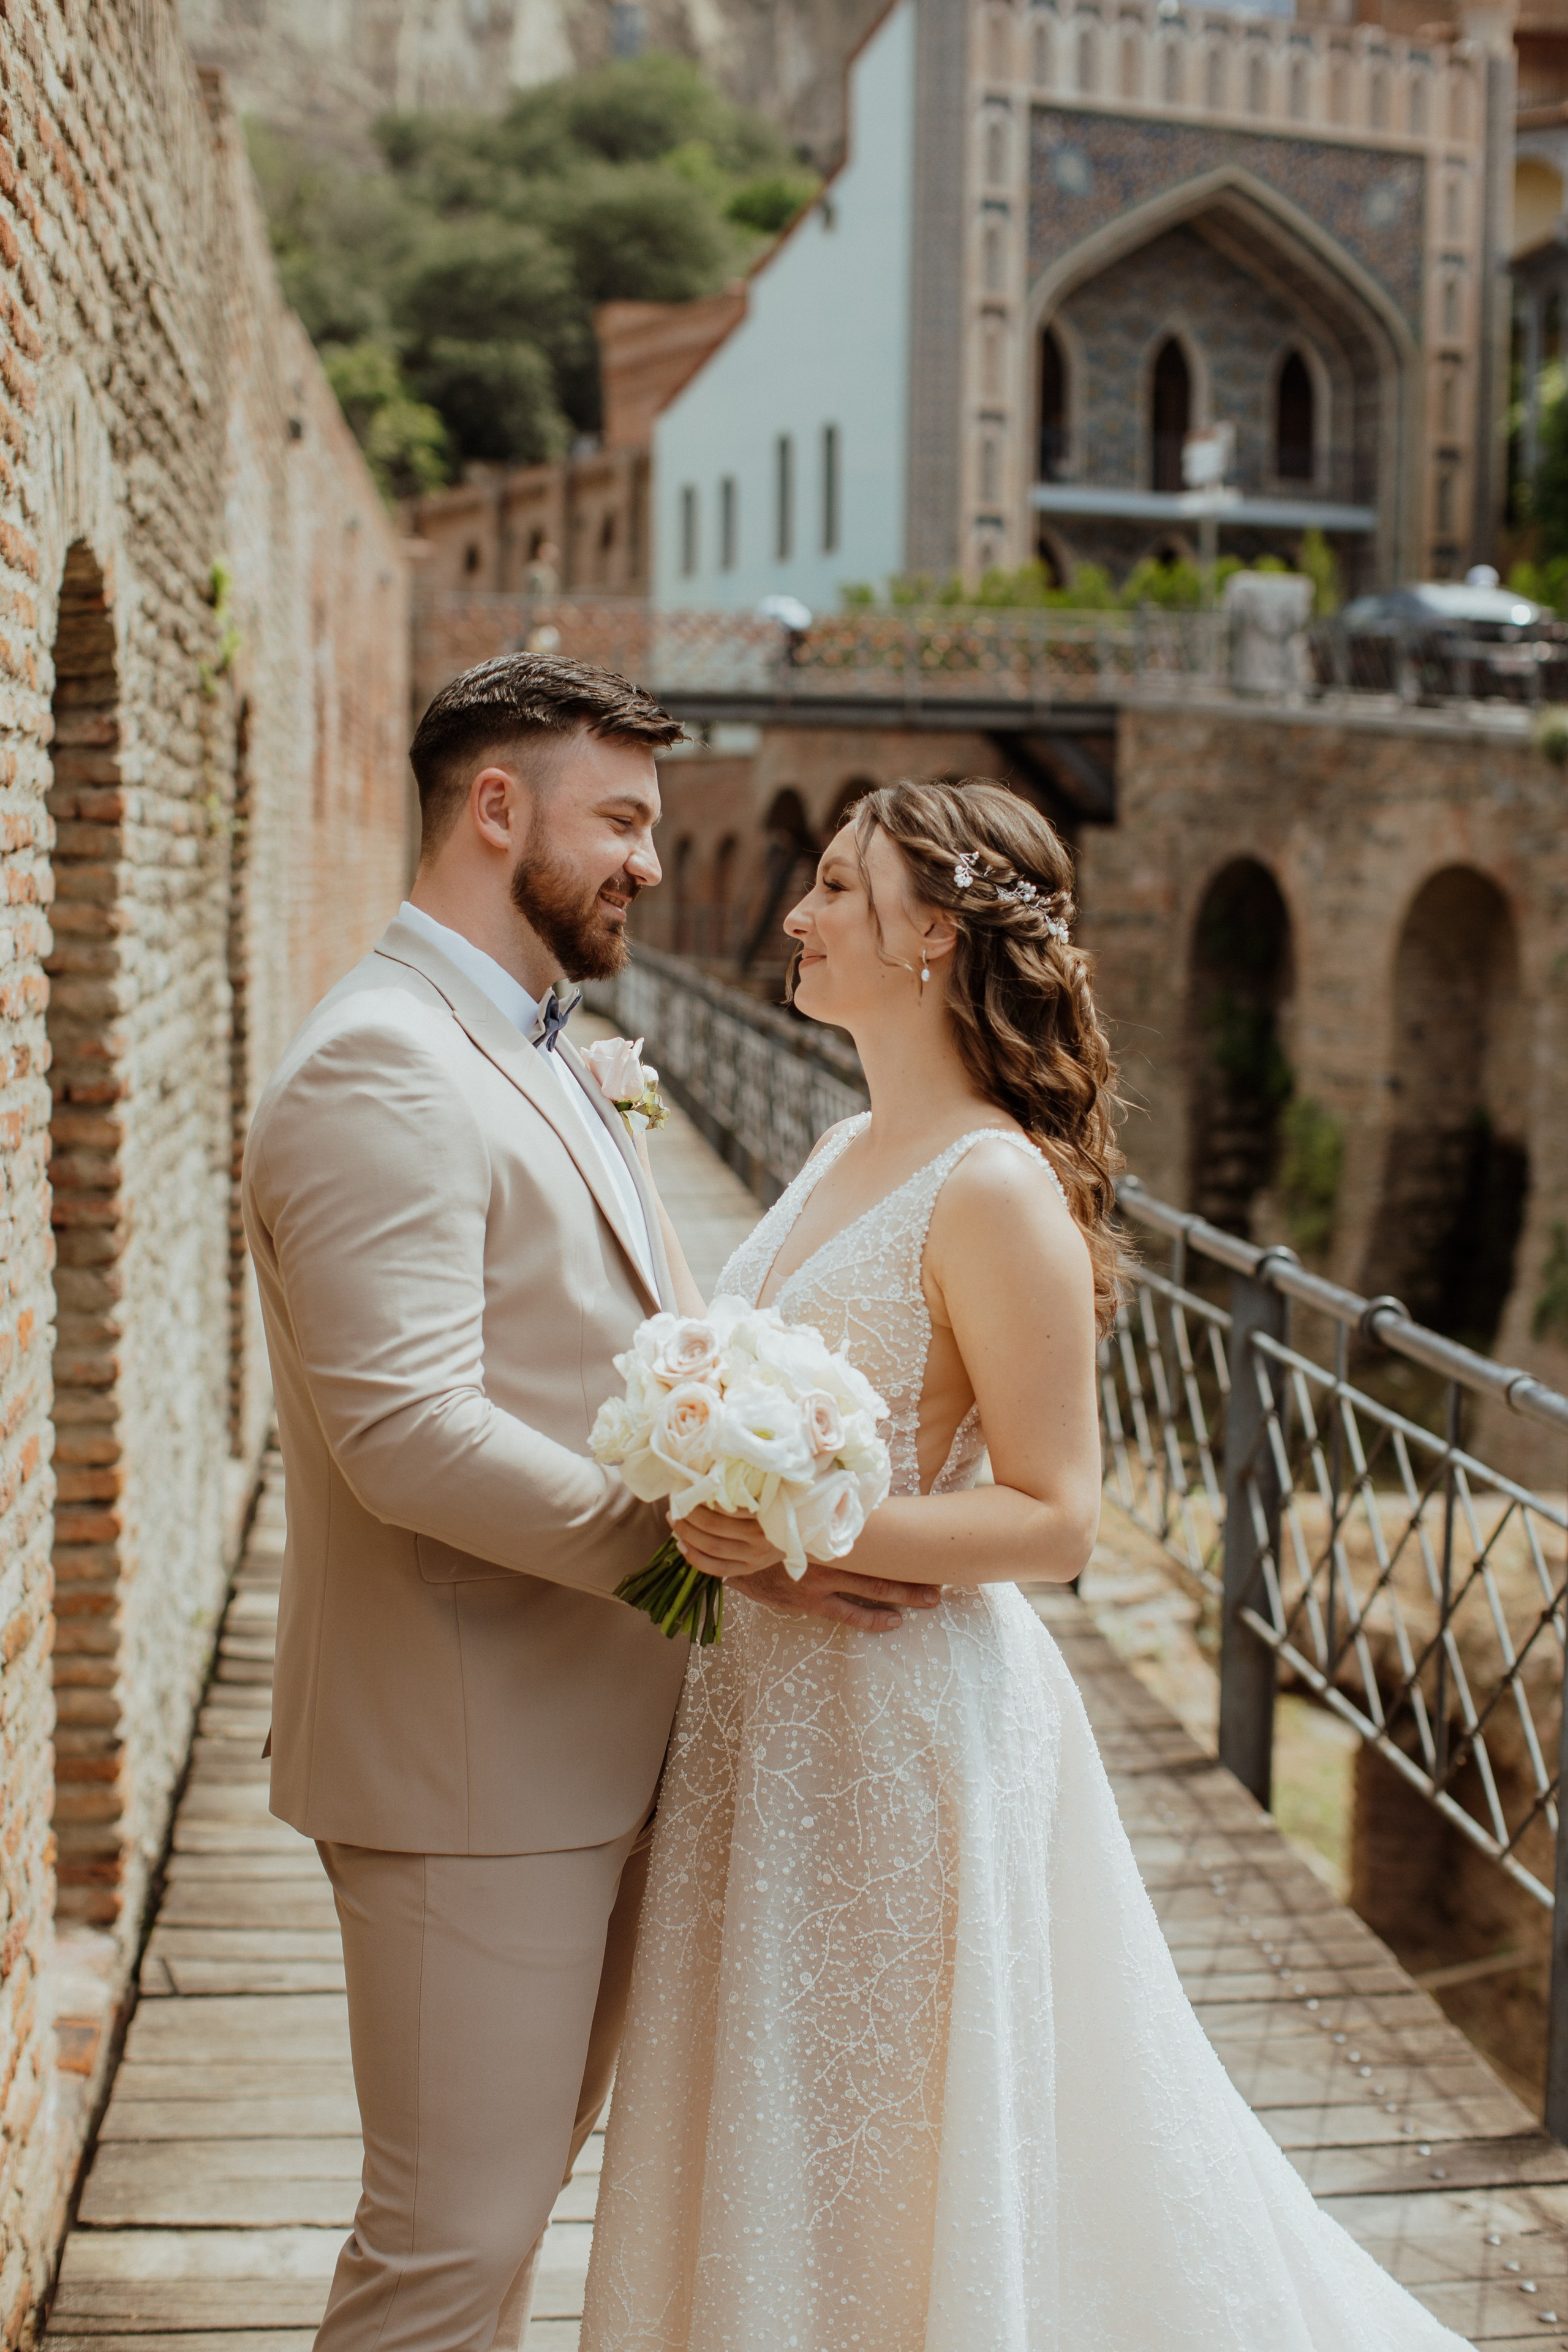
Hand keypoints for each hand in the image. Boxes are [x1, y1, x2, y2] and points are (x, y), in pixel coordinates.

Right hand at [671, 1506, 940, 1632]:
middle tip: (946, 1576)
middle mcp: (831, 1554)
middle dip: (915, 1570)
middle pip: (883, 1561)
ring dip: (904, 1594)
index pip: (876, 1532)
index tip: (933, 1536)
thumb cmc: (761, 1521)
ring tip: (931, 1598)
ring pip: (872, 1589)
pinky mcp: (810, 1600)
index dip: (905, 1536)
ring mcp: (823, 1581)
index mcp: (829, 1527)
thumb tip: (845, 1463)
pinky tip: (894, 1622)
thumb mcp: (792, 1503)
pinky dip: (872, 1619)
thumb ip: (820, 1493)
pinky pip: (848, 1615)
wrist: (726, 1550)